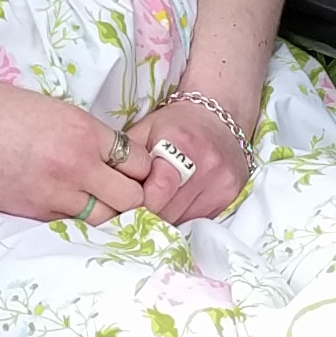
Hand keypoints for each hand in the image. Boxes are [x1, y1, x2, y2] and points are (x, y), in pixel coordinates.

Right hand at [0, 68, 159, 225]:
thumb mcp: (53, 108)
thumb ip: (85, 133)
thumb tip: (109, 154)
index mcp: (84, 131)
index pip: (139, 162)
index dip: (140, 169)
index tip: (132, 171)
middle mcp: (76, 164)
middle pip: (131, 198)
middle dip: (132, 198)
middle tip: (123, 195)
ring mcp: (54, 193)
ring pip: (104, 219)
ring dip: (106, 214)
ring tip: (98, 206)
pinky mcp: (32, 212)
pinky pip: (70, 224)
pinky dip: (75, 220)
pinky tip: (68, 210)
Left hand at [122, 87, 251, 224]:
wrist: (221, 116)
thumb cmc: (176, 124)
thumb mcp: (145, 130)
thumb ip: (125, 158)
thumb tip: (105, 192)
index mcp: (180, 143)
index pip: (154, 193)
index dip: (134, 204)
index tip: (123, 205)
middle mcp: (205, 165)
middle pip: (167, 211)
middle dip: (147, 213)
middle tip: (133, 210)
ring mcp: (221, 183)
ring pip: (182, 220)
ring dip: (164, 217)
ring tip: (155, 205)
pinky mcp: (230, 196)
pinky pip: (198, 219)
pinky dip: (182, 216)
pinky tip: (175, 203)